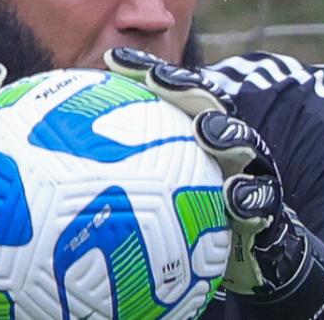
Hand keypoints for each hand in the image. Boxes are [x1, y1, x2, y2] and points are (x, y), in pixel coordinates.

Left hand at [103, 49, 320, 295]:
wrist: (256, 262)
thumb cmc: (199, 230)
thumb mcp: (158, 211)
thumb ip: (122, 190)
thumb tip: (54, 180)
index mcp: (198, 142)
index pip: (172, 100)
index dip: (146, 76)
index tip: (115, 61)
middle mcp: (226, 150)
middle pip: (209, 108)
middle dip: (187, 89)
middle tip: (160, 81)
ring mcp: (250, 174)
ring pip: (243, 145)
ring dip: (227, 134)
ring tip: (208, 131)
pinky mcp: (269, 207)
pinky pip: (263, 199)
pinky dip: (249, 196)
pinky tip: (235, 196)